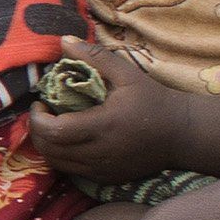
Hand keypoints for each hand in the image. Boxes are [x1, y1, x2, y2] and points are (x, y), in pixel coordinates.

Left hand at [22, 47, 172, 185]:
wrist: (183, 134)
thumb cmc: (154, 100)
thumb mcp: (127, 74)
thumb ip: (94, 57)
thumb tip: (63, 40)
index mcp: (104, 126)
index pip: (54, 131)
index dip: (38, 119)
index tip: (41, 103)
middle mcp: (100, 152)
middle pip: (49, 150)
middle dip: (37, 131)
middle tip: (43, 113)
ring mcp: (102, 169)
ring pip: (57, 163)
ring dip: (46, 145)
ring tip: (53, 125)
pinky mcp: (106, 179)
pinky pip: (71, 171)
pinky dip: (61, 157)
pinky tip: (68, 140)